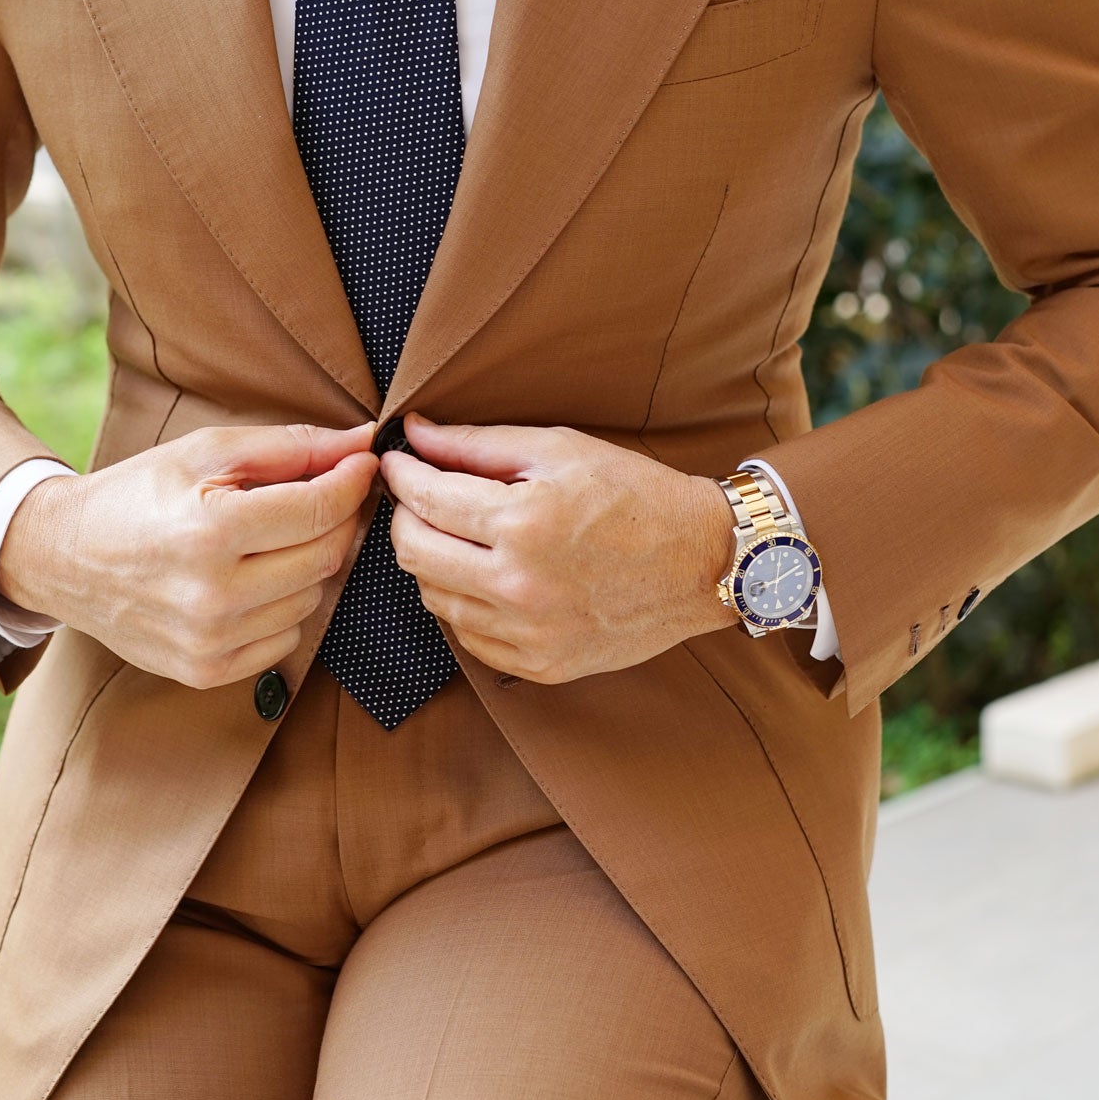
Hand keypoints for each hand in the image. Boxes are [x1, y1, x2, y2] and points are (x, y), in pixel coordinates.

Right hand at [0, 420, 379, 688]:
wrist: (62, 558)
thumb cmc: (138, 495)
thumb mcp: (205, 451)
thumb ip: (289, 447)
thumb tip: (361, 442)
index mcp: (212, 529)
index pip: (320, 510)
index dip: (352, 482)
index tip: (361, 463)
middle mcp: (213, 593)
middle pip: (325, 557)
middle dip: (334, 521)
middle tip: (318, 497)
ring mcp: (209, 640)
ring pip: (311, 599)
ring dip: (306, 566)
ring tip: (269, 541)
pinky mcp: (206, 671)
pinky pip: (285, 640)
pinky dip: (282, 609)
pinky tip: (250, 582)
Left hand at [379, 413, 735, 684]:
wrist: (702, 562)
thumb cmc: (636, 496)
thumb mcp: (560, 450)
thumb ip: (478, 443)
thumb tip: (414, 434)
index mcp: (523, 523)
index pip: (425, 498)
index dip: (401, 474)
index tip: (396, 462)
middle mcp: (518, 585)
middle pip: (412, 553)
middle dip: (403, 517)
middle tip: (417, 497)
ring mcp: (528, 633)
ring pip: (433, 597)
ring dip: (431, 560)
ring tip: (456, 534)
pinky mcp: (539, 665)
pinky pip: (467, 635)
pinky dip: (462, 603)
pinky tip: (485, 576)